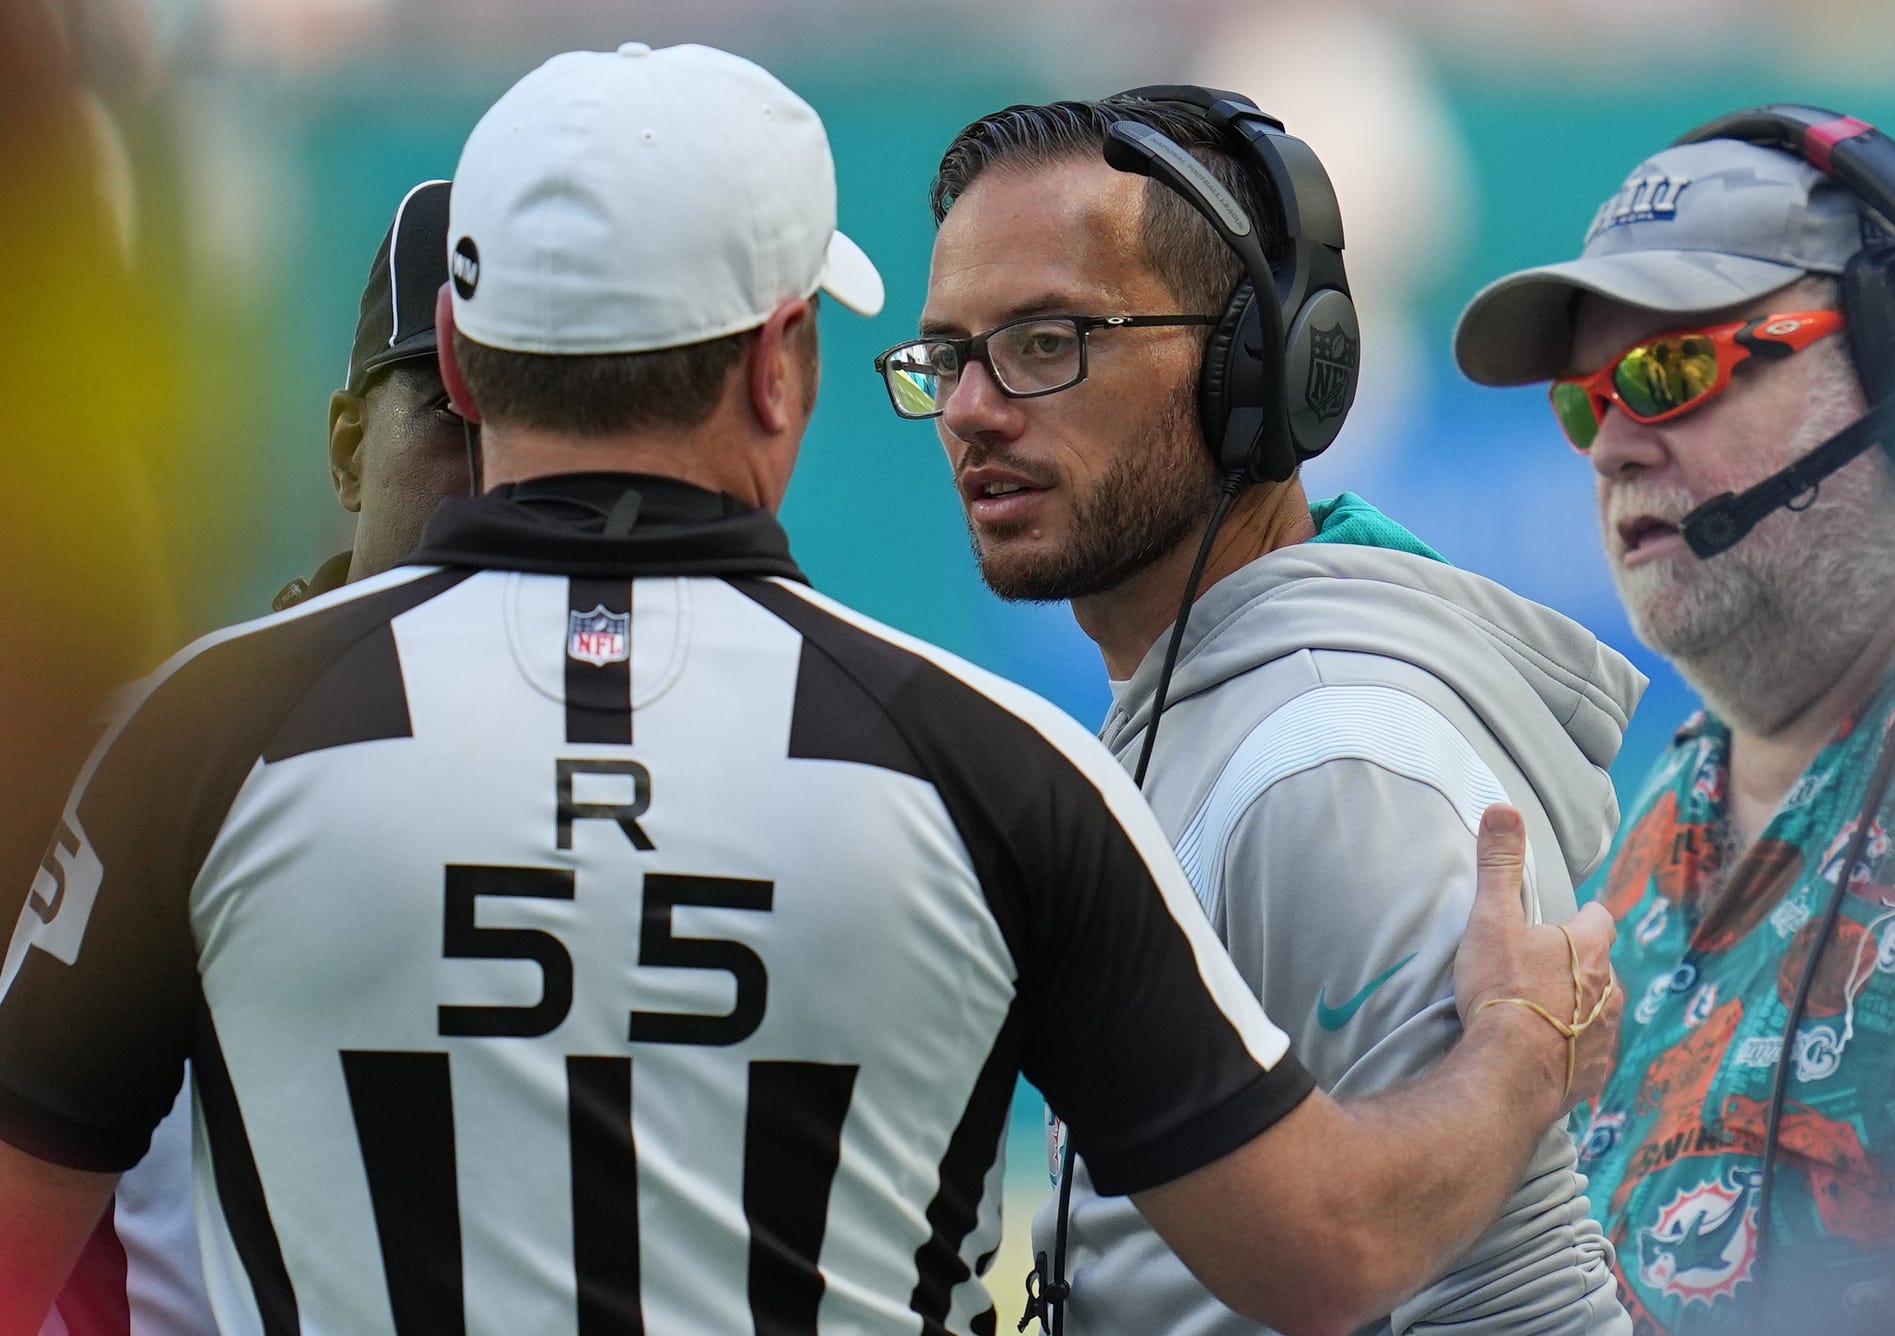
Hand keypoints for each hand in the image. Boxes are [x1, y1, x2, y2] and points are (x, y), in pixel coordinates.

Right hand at [1453, 804, 1621, 1118]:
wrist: (1509, 1072)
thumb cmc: (1502, 989)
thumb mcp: (1492, 919)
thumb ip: (1500, 864)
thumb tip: (1504, 806)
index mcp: (1590, 948)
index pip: (1599, 921)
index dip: (1585, 917)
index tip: (1571, 919)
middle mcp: (1611, 990)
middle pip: (1603, 969)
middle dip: (1582, 968)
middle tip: (1548, 970)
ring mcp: (1608, 1036)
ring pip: (1603, 1013)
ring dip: (1581, 1011)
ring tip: (1548, 1015)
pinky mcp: (1596, 1075)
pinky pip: (1591, 1056)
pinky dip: (1575, 1052)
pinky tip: (1550, 1056)